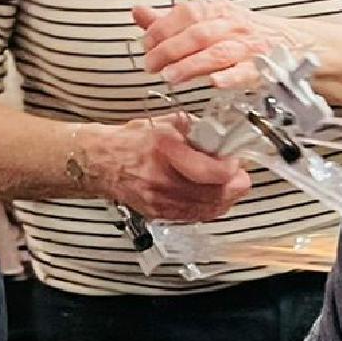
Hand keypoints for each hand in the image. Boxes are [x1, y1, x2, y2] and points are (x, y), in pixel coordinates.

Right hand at [78, 114, 256, 224]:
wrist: (101, 162)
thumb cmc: (131, 141)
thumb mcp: (165, 125)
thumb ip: (195, 132)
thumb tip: (221, 137)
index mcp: (164, 151)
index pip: (210, 172)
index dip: (230, 169)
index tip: (235, 161)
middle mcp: (162, 179)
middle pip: (215, 194)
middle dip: (235, 185)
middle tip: (240, 176)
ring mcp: (160, 200)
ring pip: (208, 209)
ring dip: (226, 198)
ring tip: (228, 185)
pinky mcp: (159, 213)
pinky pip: (195, 216)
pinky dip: (210, 207)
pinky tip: (213, 197)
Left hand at [135, 0, 291, 94]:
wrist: (295, 44)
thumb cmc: (247, 34)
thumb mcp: (210, 21)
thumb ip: (172, 21)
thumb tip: (138, 12)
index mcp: (218, 11)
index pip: (186, 13)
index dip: (163, 28)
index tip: (145, 43)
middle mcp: (233, 25)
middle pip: (198, 33)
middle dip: (171, 49)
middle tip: (152, 65)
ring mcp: (249, 47)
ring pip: (217, 53)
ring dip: (192, 65)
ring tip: (171, 77)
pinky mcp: (263, 68)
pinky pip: (246, 72)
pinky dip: (230, 77)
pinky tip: (215, 84)